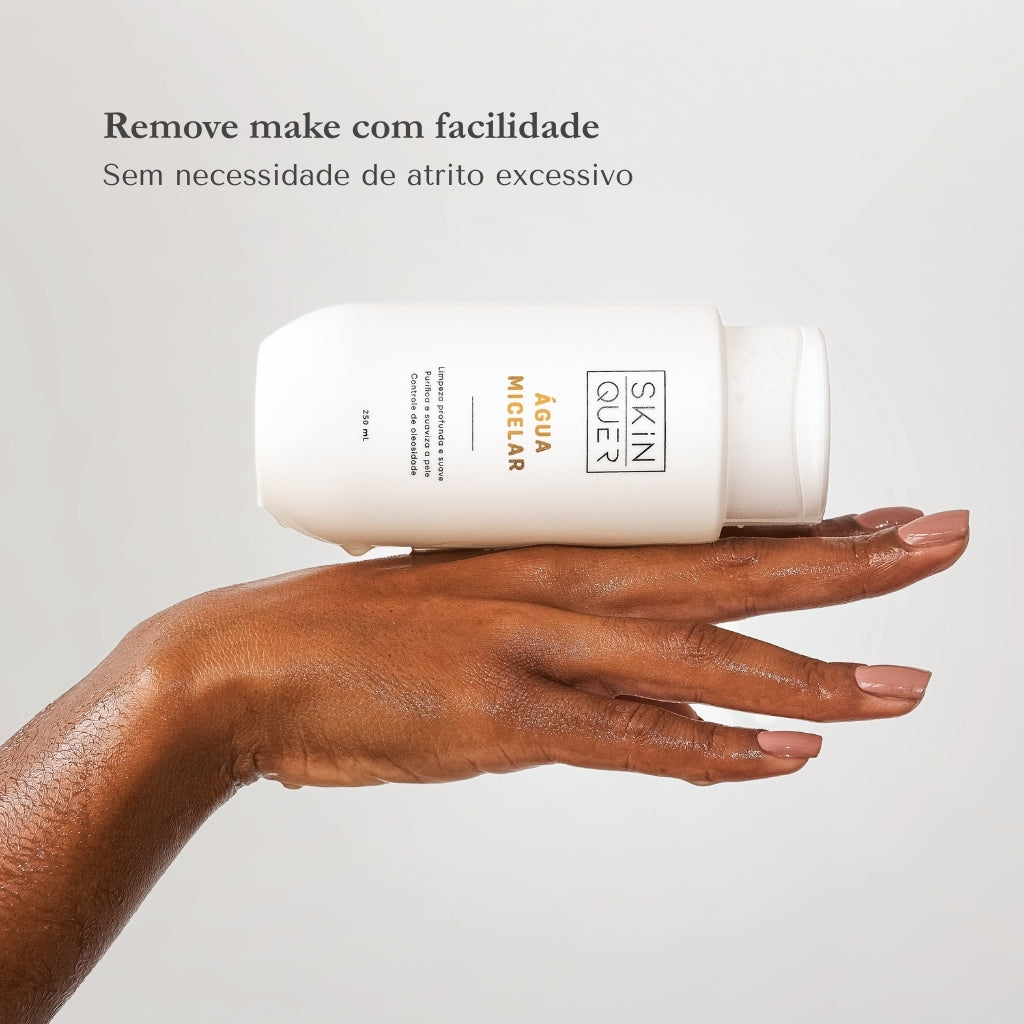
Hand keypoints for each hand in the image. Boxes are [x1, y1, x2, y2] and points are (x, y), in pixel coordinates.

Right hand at [149, 506, 968, 787]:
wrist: (254, 661)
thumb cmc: (359, 624)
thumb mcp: (468, 588)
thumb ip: (546, 616)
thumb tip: (610, 646)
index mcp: (552, 548)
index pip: (703, 533)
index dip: (800, 527)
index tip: (877, 519)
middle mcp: (558, 587)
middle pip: (729, 573)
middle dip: (845, 565)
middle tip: (937, 542)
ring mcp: (535, 650)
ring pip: (700, 658)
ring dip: (810, 672)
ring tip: (902, 683)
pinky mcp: (505, 721)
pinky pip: (629, 743)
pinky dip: (712, 754)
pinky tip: (785, 757)